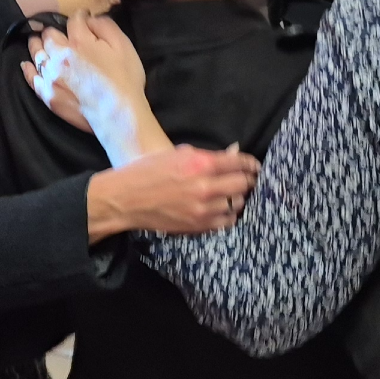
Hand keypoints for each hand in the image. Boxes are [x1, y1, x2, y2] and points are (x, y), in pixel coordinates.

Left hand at [37, 17, 163, 160]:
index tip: (83, 18)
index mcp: (79, 41)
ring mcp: (50, 77)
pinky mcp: (47, 95)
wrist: (117, 115)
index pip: (73, 20)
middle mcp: (58, 56)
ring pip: (37, 54)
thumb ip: (104, 26)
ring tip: (37, 41)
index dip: (79, 17)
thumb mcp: (123, 45)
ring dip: (37, 45)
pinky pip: (32, 78)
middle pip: (49, 35)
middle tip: (58, 31)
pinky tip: (27, 64)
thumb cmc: (125, 79)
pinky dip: (28, 69)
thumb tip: (89, 19)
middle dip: (54, 30)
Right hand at [86, 144, 260, 237]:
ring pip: (238, 204)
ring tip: (231, 194)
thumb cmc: (148, 171)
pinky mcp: (199, 225)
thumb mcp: (178, 154)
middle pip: (244, 184)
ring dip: (237, 198)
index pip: (240, 163)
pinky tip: (221, 208)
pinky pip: (227, 221)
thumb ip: (209, 155)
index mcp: (201, 163)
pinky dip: (228, 214)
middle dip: (246, 181)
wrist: (125, 199)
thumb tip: (233, 153)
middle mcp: (206, 187)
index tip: (254, 166)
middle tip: (246, 180)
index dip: (251, 164)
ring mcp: (204, 209)